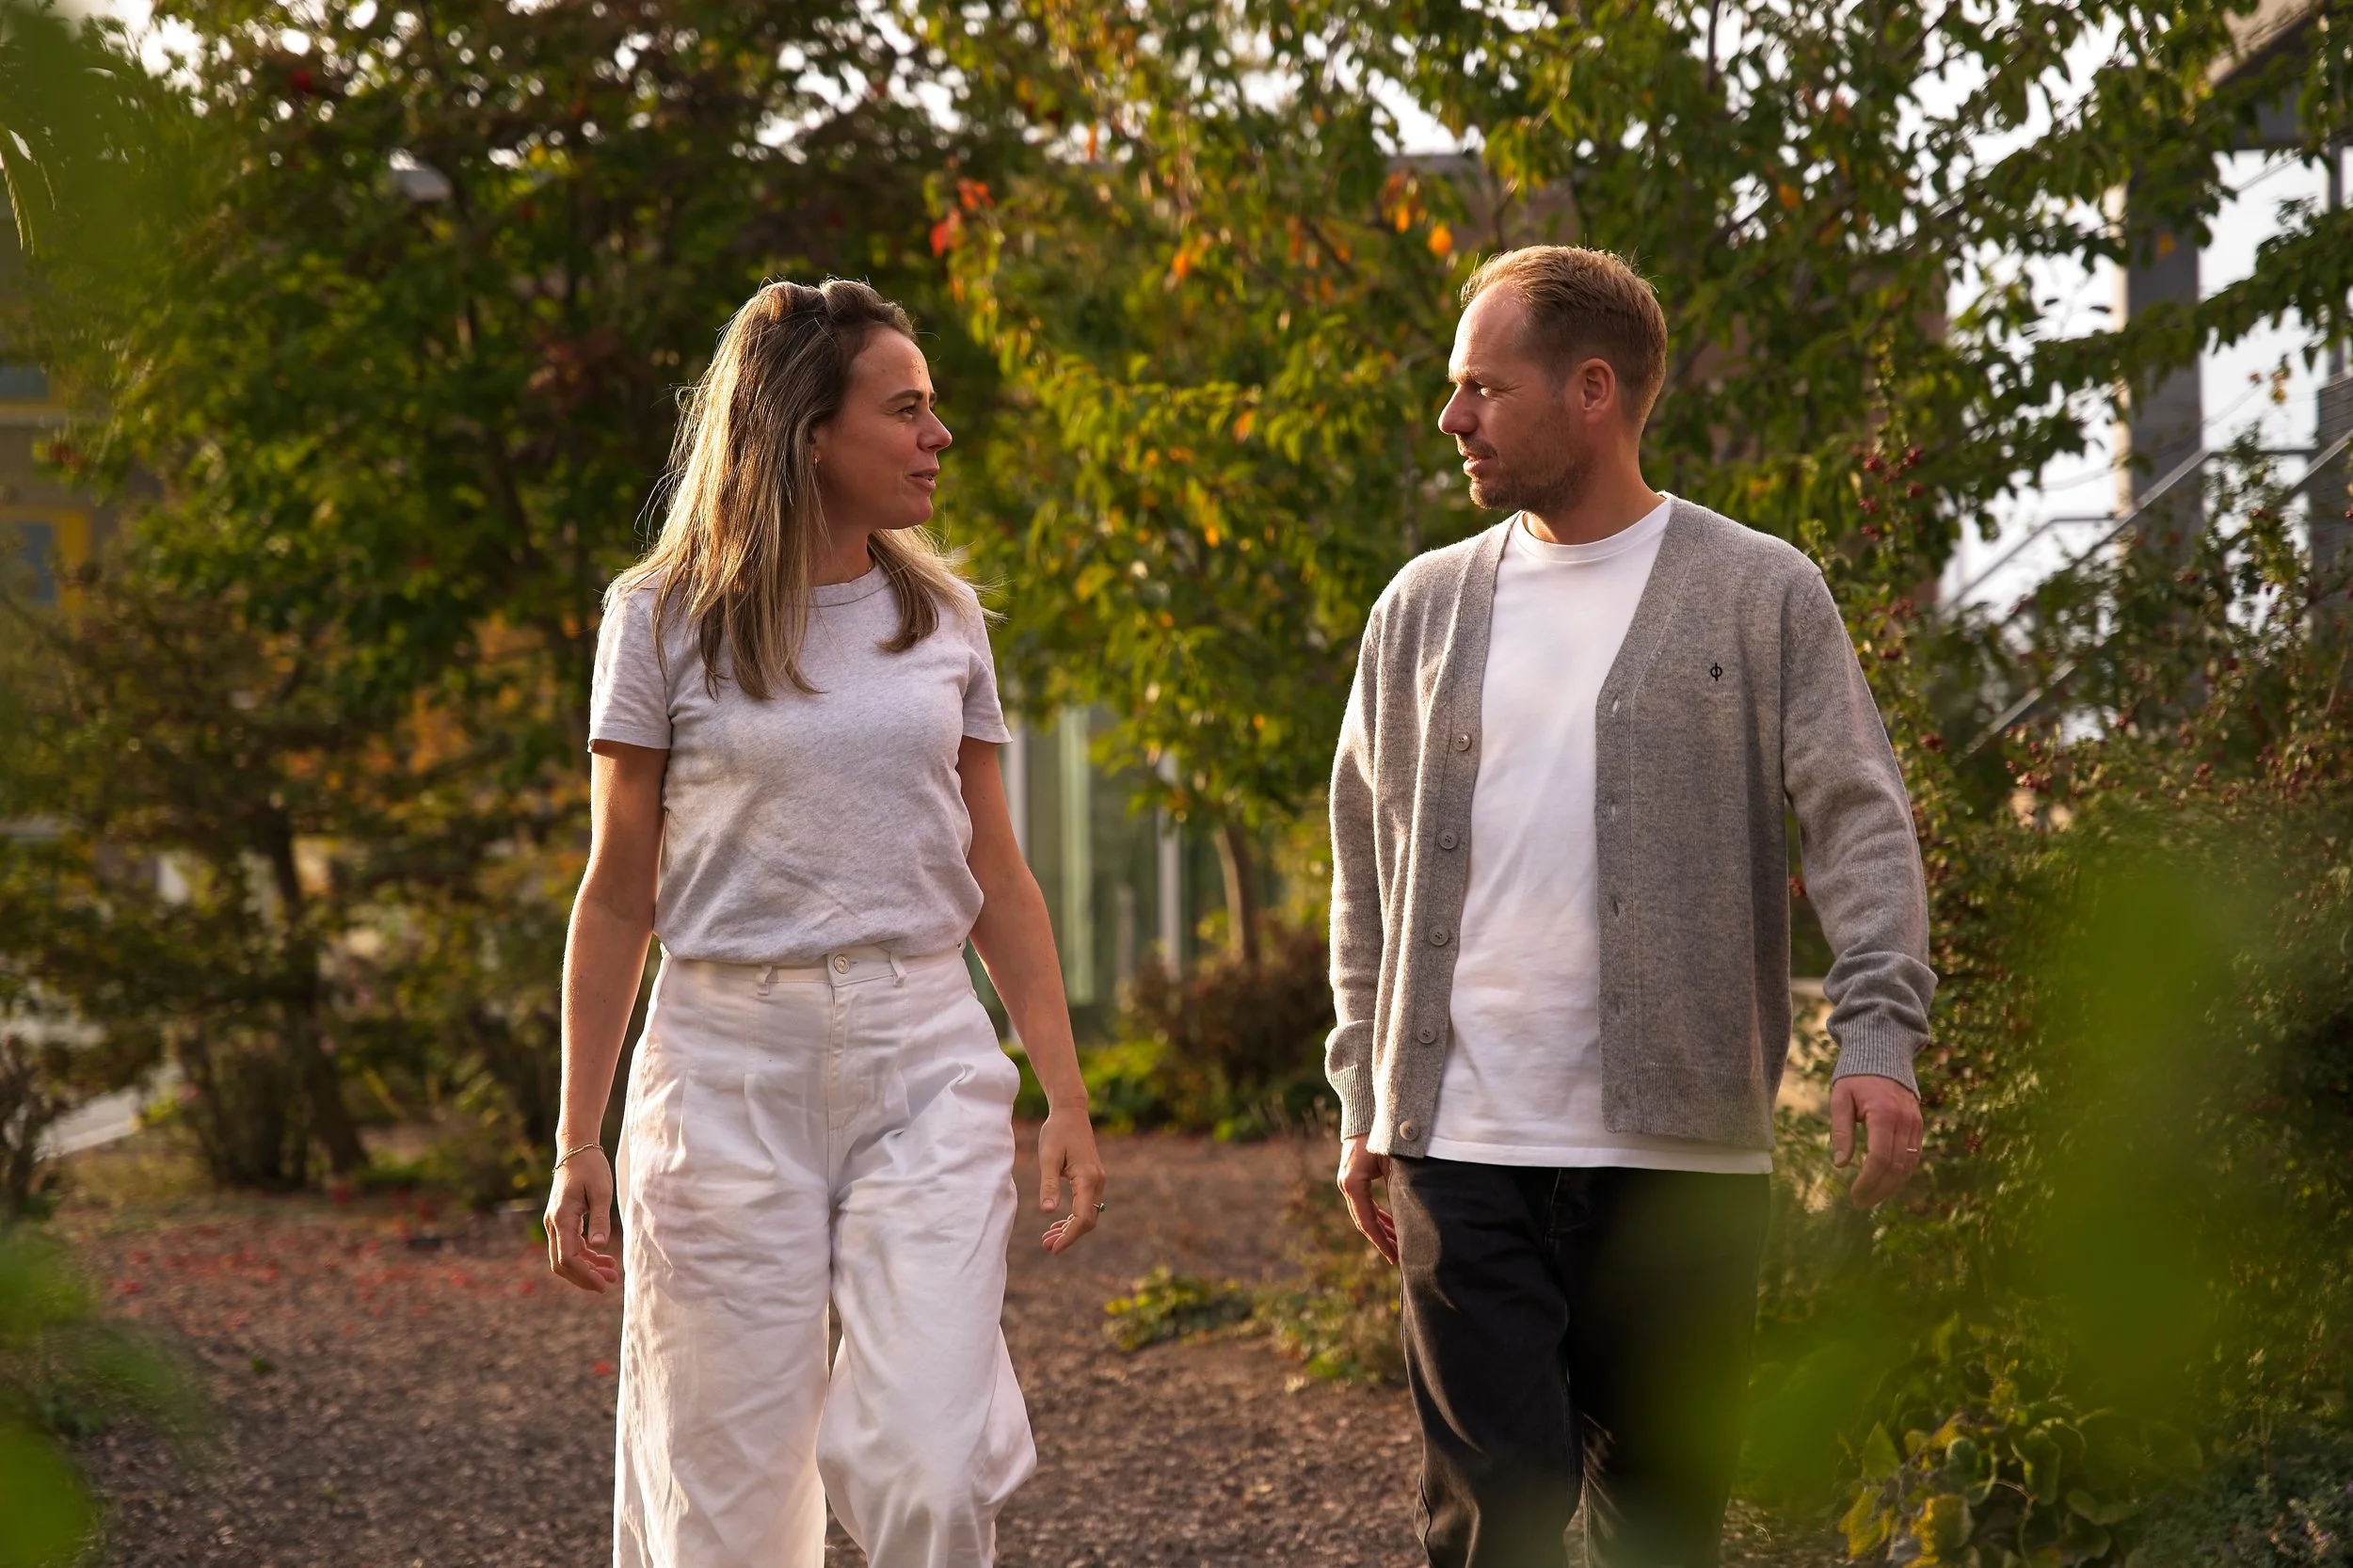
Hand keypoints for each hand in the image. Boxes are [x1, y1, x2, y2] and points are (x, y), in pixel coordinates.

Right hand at [545, 1147, 619, 1292]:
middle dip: (585, 1277)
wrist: (576, 1149)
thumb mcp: (602, 1192)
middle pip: (562, 1263)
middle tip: (609, 1283)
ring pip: (566, 1257)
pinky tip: (603, 1259)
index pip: (567, 1258)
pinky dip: (585, 1256)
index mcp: (561, 1218)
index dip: (584, 1274)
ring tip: (611, 1274)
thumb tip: (599, 1246)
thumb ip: (600, 1220)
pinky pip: (570, 1246)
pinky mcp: (563, 1221)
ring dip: (586, 1268)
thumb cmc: (591, 1167)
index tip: (603, 1283)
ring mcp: (556, 1223)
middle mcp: (553, 1223)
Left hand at [1035, 1103, 1105, 1254]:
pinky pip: (1085, 1204)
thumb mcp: (1048, 1158)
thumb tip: (1048, 1211)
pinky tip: (1057, 1222)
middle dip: (1068, 1236)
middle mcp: (1097, 1181)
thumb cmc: (1057, 1132)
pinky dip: (1072, 1216)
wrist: (1070, 1112)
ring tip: (1048, 1239)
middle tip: (1046, 1247)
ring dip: (1069, 1228)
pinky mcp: (1091, 1177)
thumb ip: (1049, 1185)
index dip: (1068, 1236)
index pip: (1082, 1217)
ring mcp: (1097, 1180)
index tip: (1053, 1248)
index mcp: (1087, 1178)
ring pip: (1087, 1213)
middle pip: (1087, 1220)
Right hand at [1337, 1134, 1396, 1263]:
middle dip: (1382, 1239)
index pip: (1367, 1220)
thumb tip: (1408, 1219)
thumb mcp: (1394, 1164)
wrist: (1367, 1112)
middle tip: (1398, 1257)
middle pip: (1364, 1220)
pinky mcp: (1353, 1178)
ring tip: (1397, 1244)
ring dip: (1380, 1228)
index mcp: (1353, 1183)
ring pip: (1364, 1213)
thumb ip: (1397, 1190)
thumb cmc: (1383, 1135)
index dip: (1381, 1241)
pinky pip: (1365, 1203)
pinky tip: (1390, 1224)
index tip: (1394, 1257)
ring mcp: (1347, 1181)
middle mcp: (1347, 1184)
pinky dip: (1377, 1214)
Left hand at [1832, 1074, 1923, 1209]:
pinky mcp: (1919, 1126)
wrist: (1884, 1055)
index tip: (1854, 1195)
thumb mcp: (1840, 1098)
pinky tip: (1885, 1183)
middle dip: (1878, 1190)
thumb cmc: (1856, 1077)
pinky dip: (1900, 1174)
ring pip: (1908, 1166)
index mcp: (1884, 1114)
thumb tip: (1841, 1164)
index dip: (1868, 1181)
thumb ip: (1841, 1130)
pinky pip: (1913, 1157)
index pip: (1880, 1159)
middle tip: (1859, 1203)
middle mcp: (1905, 1122)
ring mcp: (1915, 1124)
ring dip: (1890, 1186)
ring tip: (1870, 1198)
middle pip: (1896, 1167)